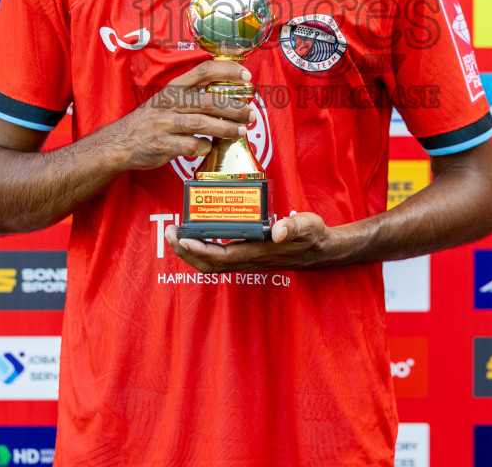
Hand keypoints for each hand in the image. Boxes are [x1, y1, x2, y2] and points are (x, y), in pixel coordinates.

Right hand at [104, 60, 253, 171]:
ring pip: (201, 123)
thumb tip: (228, 97)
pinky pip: (190, 146)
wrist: (121, 142)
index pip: (204, 71)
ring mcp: (165, 124)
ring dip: (225, 128)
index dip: (227, 71)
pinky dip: (203, 147)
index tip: (247, 75)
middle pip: (208, 101)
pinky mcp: (163, 144)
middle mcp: (170, 102)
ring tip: (241, 131)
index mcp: (174, 88)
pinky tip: (209, 148)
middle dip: (234, 107)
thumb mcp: (168, 99)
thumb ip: (193, 96)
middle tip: (251, 113)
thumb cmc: (151, 120)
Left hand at [164, 212, 337, 272]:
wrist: (321, 250)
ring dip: (191, 252)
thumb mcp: (307, 226)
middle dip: (186, 252)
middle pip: (209, 264)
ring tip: (176, 235)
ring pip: (211, 264)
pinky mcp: (247, 257)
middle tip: (169, 233)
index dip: (200, 249)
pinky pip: (218, 258)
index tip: (183, 237)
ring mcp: (247, 261)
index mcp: (258, 252)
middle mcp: (249, 260)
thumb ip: (293, 227)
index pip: (222, 256)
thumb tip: (278, 231)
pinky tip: (196, 236)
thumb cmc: (313, 236)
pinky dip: (202, 250)